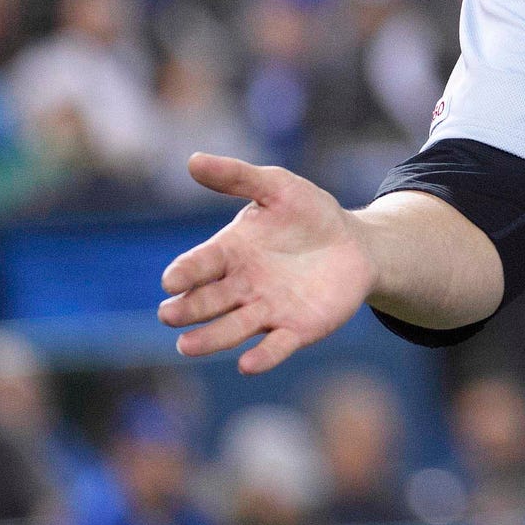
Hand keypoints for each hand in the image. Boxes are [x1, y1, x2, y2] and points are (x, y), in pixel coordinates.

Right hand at [157, 153, 375, 374]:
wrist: (354, 243)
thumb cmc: (308, 214)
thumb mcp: (277, 187)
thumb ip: (237, 177)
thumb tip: (192, 160)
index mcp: (230, 252)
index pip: (199, 264)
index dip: (184, 273)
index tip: (171, 280)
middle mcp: (241, 286)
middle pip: (207, 301)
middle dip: (187, 309)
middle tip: (170, 315)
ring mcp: (266, 310)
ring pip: (232, 329)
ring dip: (210, 338)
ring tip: (187, 345)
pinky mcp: (295, 329)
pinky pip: (275, 347)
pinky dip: (262, 356)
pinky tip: (247, 364)